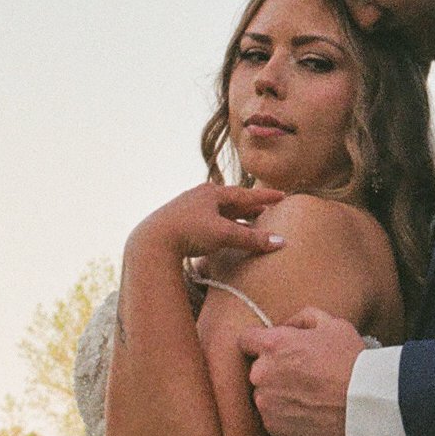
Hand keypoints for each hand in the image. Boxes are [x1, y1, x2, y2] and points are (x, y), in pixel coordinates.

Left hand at [135, 181, 287, 267]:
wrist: (152, 240)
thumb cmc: (188, 231)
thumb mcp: (223, 234)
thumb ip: (251, 239)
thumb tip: (281, 242)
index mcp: (212, 193)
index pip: (246, 194)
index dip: (265, 197)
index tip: (282, 195)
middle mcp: (201, 197)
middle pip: (232, 201)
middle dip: (250, 206)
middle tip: (267, 210)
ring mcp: (190, 209)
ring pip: (219, 212)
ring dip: (236, 218)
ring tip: (250, 222)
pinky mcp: (181, 223)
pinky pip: (208, 222)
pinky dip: (221, 227)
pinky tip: (223, 234)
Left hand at [245, 307, 366, 435]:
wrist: (366, 403)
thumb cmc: (351, 361)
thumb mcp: (333, 324)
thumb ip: (304, 318)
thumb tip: (287, 325)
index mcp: (273, 345)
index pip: (245, 340)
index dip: (258, 344)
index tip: (271, 350)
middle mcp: (262, 374)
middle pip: (257, 371)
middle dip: (274, 371)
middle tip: (301, 376)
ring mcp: (267, 404)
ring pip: (265, 396)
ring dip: (280, 396)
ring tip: (308, 397)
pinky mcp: (275, 428)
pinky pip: (274, 419)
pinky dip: (288, 417)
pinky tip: (310, 412)